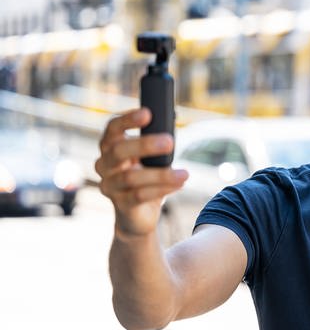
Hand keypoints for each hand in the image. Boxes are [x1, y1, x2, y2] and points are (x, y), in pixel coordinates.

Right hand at [94, 108, 187, 237]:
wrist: (137, 216)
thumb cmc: (146, 178)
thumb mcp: (150, 158)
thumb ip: (156, 143)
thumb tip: (171, 123)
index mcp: (110, 147)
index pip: (112, 129)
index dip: (127, 119)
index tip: (147, 113)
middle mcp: (104, 165)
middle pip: (118, 151)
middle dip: (145, 144)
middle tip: (170, 141)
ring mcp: (110, 186)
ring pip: (131, 177)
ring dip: (161, 174)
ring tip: (184, 173)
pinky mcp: (121, 205)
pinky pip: (140, 195)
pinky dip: (162, 188)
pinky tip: (179, 184)